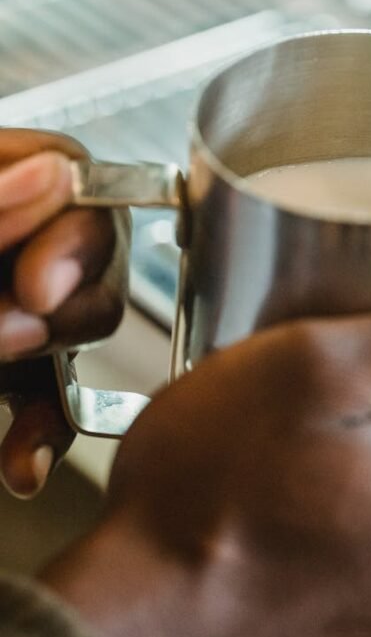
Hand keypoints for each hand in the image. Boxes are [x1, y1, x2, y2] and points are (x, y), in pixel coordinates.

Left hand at [0, 130, 129, 497]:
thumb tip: (54, 170)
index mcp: (0, 182)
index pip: (73, 178)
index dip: (74, 232)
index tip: (38, 287)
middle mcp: (14, 243)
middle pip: (94, 257)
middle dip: (59, 309)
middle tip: (12, 333)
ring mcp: (12, 308)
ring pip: (77, 333)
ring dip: (46, 373)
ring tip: (4, 384)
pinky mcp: (8, 371)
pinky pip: (50, 398)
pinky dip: (39, 433)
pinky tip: (22, 466)